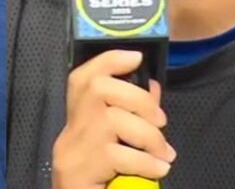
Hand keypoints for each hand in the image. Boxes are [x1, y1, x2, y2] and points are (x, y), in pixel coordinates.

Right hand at [52, 50, 175, 188]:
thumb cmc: (103, 176)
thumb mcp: (118, 141)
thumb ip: (132, 114)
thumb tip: (152, 87)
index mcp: (77, 118)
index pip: (83, 77)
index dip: (110, 60)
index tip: (136, 58)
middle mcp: (71, 128)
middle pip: (99, 89)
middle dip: (140, 99)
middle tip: (161, 122)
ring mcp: (74, 148)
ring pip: (114, 121)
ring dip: (149, 136)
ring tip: (163, 154)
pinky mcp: (81, 169)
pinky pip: (119, 155)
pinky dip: (146, 161)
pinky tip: (158, 168)